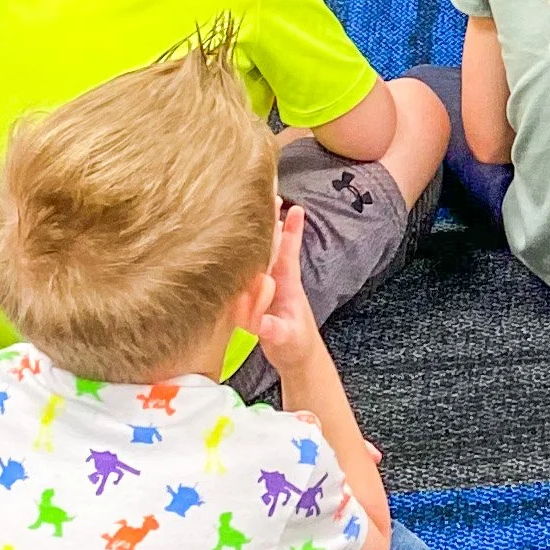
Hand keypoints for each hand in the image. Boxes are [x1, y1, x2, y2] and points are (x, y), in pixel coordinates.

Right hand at [258, 204, 318, 372]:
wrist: (298, 355)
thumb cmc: (294, 345)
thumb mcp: (284, 340)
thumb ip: (272, 331)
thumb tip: (259, 324)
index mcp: (287, 285)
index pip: (286, 254)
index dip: (289, 233)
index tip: (294, 208)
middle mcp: (278, 279)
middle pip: (274, 245)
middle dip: (273, 220)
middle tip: (272, 193)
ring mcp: (269, 284)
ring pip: (264, 253)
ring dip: (264, 230)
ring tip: (268, 205)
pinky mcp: (259, 292)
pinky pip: (254, 268)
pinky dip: (254, 251)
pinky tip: (251, 236)